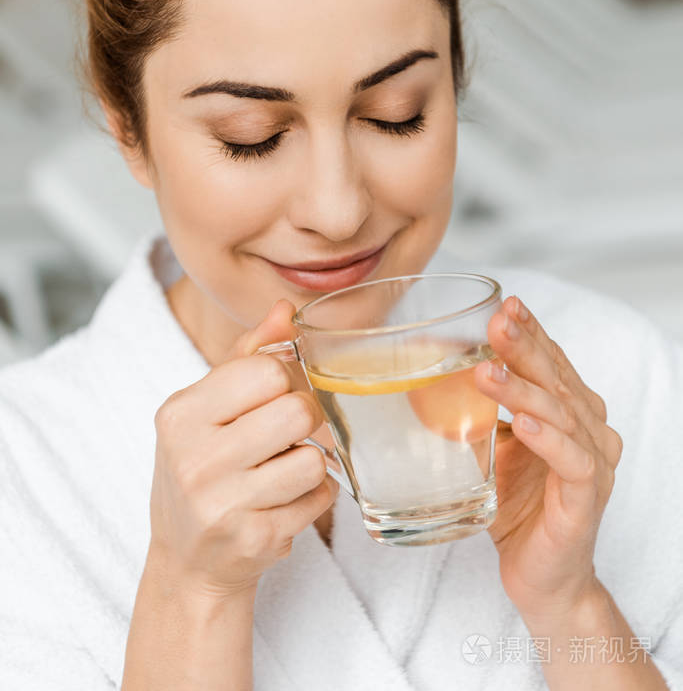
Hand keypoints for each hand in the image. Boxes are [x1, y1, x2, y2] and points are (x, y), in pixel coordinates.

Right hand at [148, 299, 337, 600]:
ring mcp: (223, 504)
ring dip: (310, 462)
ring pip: (313, 459)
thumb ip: (249, 355)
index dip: (285, 379)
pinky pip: (320, 498)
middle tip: (288, 432)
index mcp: (181, 413)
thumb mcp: (208, 408)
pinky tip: (285, 500)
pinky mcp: (255, 540)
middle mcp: (195, 458)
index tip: (277, 395)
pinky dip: (314, 496)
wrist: (188, 560)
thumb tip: (286, 310)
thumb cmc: (202, 467)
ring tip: (284, 469)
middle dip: (305, 419)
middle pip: (297, 411)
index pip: (266, 371)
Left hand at [473, 295, 622, 622]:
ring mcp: (594, 463)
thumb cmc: (520, 508)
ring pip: (562, 413)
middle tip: (496, 321)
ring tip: (486, 371)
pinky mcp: (586, 498)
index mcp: (572, 412)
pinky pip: (573, 461)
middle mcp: (590, 430)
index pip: (552, 361)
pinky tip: (523, 424)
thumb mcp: (494, 448)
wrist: (542, 578)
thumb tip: (434, 373)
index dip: (530, 331)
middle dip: (524, 346)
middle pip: (556, 378)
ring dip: (523, 389)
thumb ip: (481, 411)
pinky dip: (548, 439)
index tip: (504, 303)